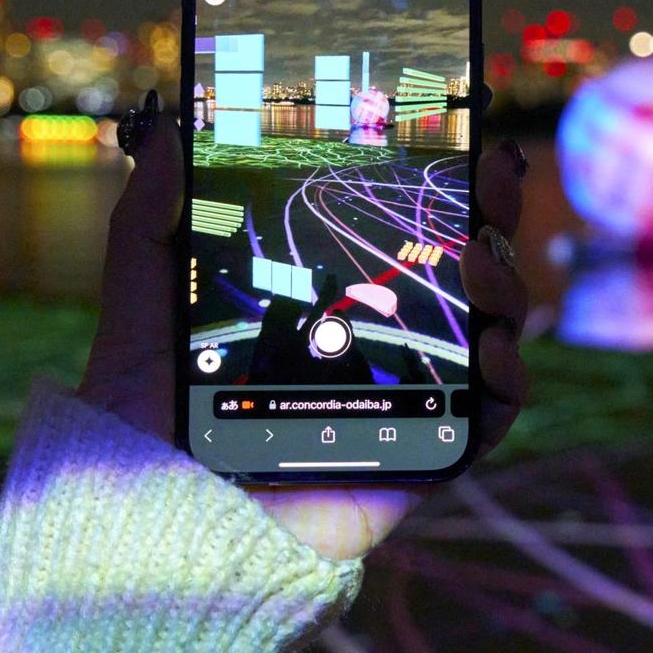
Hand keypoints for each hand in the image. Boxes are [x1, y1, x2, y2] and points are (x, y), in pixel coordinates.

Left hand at [78, 96, 528, 560]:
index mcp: (331, 299)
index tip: (466, 138)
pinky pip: (491, 420)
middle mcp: (380, 344)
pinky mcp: (421, 460)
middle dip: (495, 217)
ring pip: (495, 335)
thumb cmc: (142, 414)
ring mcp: (408, 401)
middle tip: (495, 176)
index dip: (448, 185)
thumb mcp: (144, 297)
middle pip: (467, 271)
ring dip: (508, 288)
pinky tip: (496, 351)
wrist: (143, 516)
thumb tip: (171, 137)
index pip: (408, 230)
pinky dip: (510, 382)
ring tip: (480, 264)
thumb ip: (153, 219)